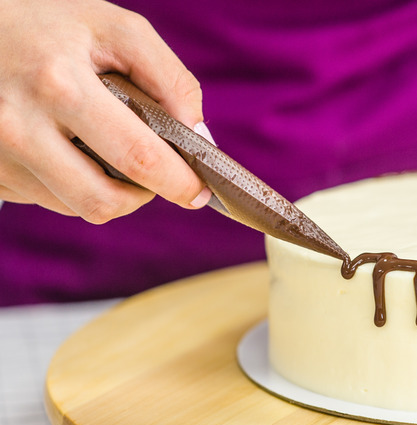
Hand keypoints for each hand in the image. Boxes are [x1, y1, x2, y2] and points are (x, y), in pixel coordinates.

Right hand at [0, 0, 209, 222]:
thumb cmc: (51, 26)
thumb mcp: (116, 30)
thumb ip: (169, 79)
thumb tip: (198, 137)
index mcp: (59, 85)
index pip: (135, 155)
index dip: (177, 182)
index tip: (199, 192)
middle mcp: (18, 126)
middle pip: (102, 200)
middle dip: (143, 196)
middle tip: (155, 176)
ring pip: (77, 207)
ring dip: (109, 191)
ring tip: (109, 151)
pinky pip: (48, 200)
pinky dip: (74, 184)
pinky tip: (70, 149)